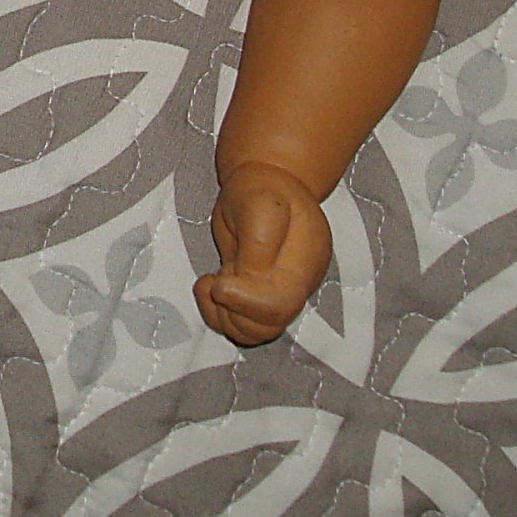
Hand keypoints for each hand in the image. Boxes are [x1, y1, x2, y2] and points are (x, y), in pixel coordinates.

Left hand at [194, 162, 332, 346]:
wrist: (264, 184)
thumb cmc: (262, 189)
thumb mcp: (260, 203)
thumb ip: (258, 243)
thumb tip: (249, 279)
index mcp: (305, 260)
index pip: (281, 303)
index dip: (246, 301)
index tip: (220, 282)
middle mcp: (296, 284)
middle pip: (270, 324)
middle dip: (234, 310)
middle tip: (216, 280)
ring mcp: (277, 293)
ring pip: (255, 332)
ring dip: (225, 316)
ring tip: (212, 282)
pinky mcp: (257, 298)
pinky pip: (241, 326)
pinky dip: (219, 316)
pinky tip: (211, 286)